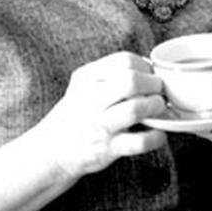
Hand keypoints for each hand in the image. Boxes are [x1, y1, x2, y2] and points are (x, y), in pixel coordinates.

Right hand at [34, 52, 166, 179]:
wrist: (53, 149)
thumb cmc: (78, 112)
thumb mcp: (84, 84)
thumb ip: (111, 72)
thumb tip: (149, 66)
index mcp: (87, 78)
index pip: (124, 61)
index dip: (145, 66)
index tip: (150, 74)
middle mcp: (92, 100)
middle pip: (131, 82)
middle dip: (153, 84)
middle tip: (158, 90)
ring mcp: (100, 125)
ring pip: (135, 109)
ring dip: (155, 106)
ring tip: (157, 107)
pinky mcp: (108, 148)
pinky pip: (139, 142)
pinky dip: (156, 137)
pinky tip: (158, 134)